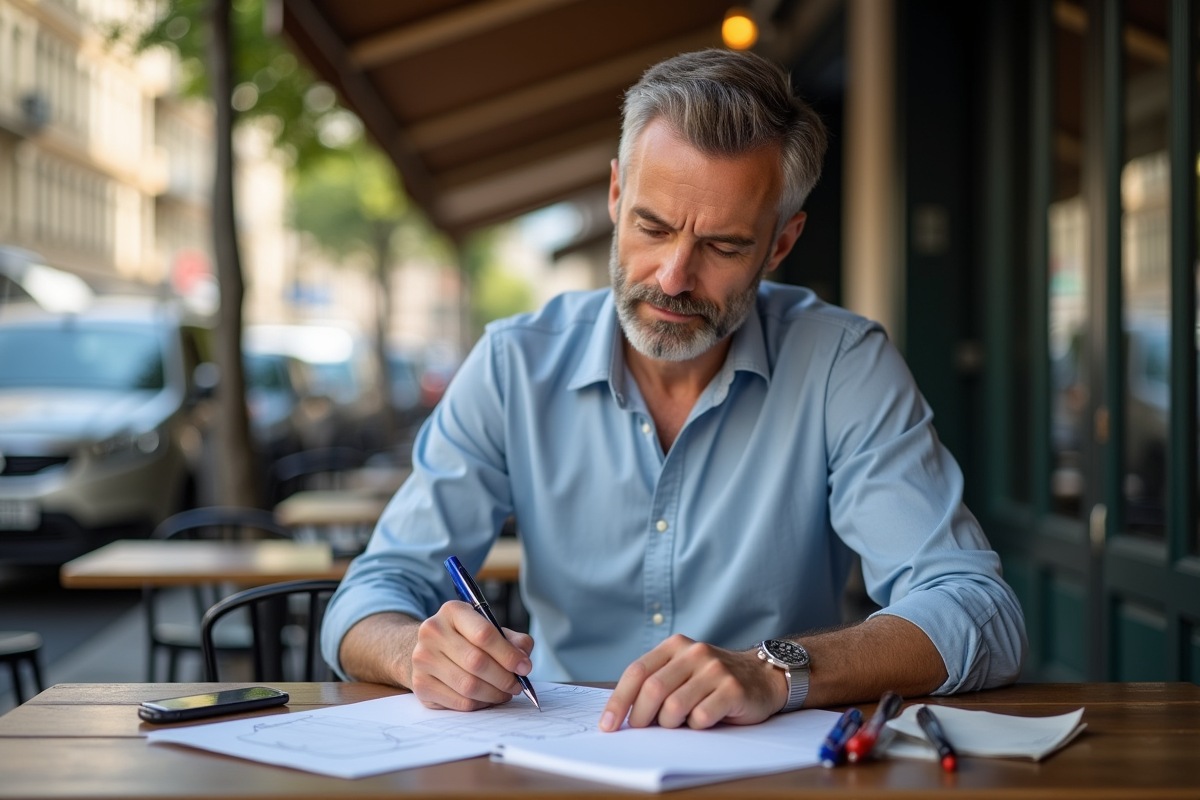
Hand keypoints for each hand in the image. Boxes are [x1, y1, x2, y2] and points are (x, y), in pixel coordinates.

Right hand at [409, 600, 533, 710]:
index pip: (484, 634)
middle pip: (476, 662)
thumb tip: (524, 660)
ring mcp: (423, 659)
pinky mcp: (420, 684)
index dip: (508, 654)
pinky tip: (487, 698)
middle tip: (517, 685)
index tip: (524, 667)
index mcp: (453, 611)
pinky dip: (479, 704)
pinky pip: (459, 701)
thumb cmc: (465, 639)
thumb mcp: (488, 629)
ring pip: (468, 685)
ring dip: (494, 694)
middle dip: (504, 678)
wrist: (429, 650)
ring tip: (505, 693)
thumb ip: (512, 640)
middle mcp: (433, 632)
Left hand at [599, 634, 786, 730]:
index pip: (637, 672)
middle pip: (653, 690)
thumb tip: (622, 714)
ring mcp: (714, 670)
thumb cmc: (713, 680)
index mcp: (675, 646)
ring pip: (674, 706)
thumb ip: (657, 682)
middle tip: (642, 731)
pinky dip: (696, 726)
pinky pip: (701, 717)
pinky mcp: (733, 689)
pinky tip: (704, 720)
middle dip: (641, 717)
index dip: (618, 701)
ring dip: (670, 724)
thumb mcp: (683, 670)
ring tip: (679, 723)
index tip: (608, 725)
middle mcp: (694, 653)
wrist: (763, 676)